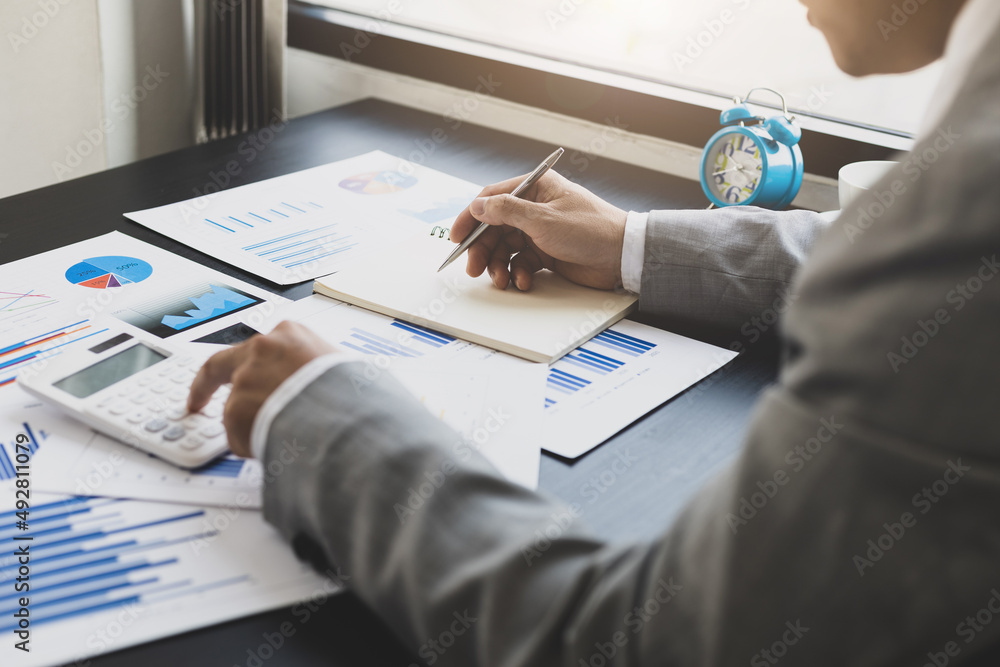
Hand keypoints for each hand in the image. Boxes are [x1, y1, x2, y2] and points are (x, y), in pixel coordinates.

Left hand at [187, 322, 337, 456]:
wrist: (348, 416)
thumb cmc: (354, 394)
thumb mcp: (342, 369)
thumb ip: (317, 372)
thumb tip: (325, 388)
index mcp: (289, 335)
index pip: (256, 346)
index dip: (245, 364)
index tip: (234, 373)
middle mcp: (261, 350)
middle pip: (219, 367)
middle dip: (204, 386)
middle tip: (196, 402)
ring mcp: (245, 379)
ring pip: (237, 408)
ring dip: (255, 426)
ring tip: (287, 440)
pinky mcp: (235, 410)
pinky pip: (240, 435)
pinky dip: (255, 446)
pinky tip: (281, 450)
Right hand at [450, 170, 627, 290]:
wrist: (623, 256)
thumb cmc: (591, 229)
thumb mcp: (544, 219)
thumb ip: (507, 212)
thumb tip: (478, 206)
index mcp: (535, 188)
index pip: (491, 199)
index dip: (470, 218)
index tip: (456, 238)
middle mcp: (535, 208)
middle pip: (494, 227)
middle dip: (482, 249)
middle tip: (474, 269)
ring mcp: (540, 231)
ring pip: (506, 248)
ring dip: (499, 265)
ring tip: (501, 281)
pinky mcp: (547, 252)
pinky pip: (521, 262)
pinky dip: (517, 273)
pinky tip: (523, 281)